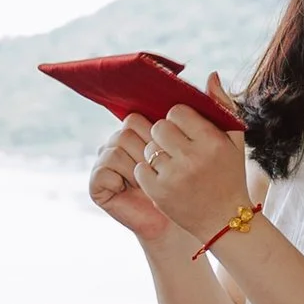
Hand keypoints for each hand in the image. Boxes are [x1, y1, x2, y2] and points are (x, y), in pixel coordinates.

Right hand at [87, 117, 172, 243]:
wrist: (170, 221)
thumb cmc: (179, 187)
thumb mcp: (182, 151)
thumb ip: (182, 123)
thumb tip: (208, 82)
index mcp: (132, 133)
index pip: (134, 119)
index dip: (150, 138)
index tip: (164, 157)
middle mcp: (114, 144)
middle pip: (125, 132)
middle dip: (144, 155)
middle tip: (154, 174)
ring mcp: (103, 162)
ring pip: (116, 149)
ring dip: (135, 169)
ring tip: (144, 184)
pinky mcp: (95, 182)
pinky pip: (104, 168)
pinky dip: (121, 180)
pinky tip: (130, 191)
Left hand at [134, 84, 253, 246]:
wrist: (225, 221)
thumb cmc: (229, 175)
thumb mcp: (235, 141)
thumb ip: (223, 105)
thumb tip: (210, 75)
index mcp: (212, 141)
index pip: (177, 112)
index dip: (178, 119)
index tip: (185, 130)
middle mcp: (192, 158)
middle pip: (159, 127)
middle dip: (165, 135)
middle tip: (176, 147)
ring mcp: (173, 177)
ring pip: (149, 148)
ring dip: (157, 153)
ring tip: (172, 164)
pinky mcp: (158, 193)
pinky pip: (140, 168)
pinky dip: (148, 171)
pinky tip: (164, 177)